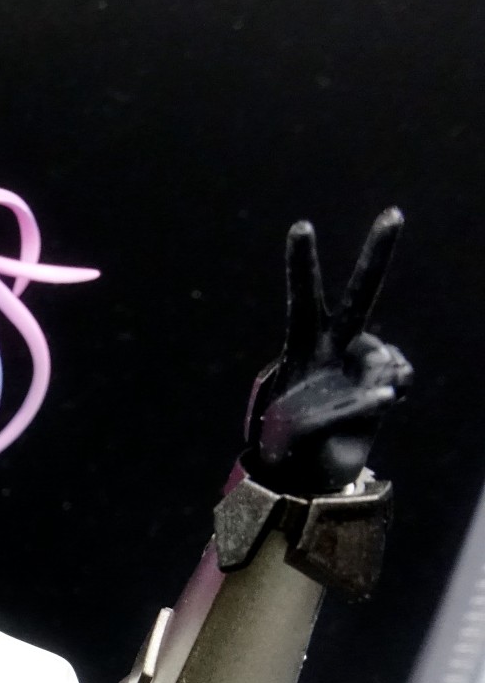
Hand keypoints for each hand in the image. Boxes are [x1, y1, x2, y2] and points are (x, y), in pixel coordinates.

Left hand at [243, 209, 411, 496]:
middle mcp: (333, 345)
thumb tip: (386, 394)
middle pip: (359, 294)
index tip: (303, 225)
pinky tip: (380, 403)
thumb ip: (337, 413)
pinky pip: (398, 377)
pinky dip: (393, 390)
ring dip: (379, 379)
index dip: (301, 265)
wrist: (308, 469)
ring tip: (355, 402)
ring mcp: (361, 361)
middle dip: (378, 254)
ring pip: (385, 354)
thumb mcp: (291, 437)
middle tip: (394, 213)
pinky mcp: (382, 381)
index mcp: (300, 348)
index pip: (301, 299)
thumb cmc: (285, 449)